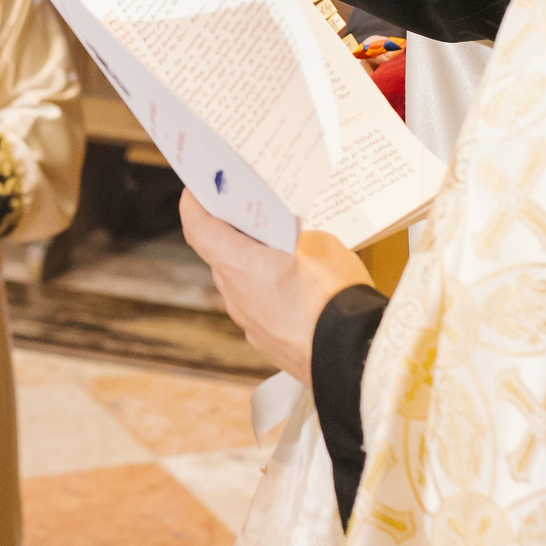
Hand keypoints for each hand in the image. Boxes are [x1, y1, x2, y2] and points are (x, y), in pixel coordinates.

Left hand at [179, 191, 369, 384]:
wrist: (352, 354)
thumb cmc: (334, 297)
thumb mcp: (321, 246)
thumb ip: (295, 237)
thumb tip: (292, 240)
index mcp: (239, 264)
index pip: (198, 228)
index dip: (194, 204)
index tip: (197, 190)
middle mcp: (235, 294)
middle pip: (219, 254)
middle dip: (231, 233)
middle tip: (248, 212)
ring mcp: (248, 321)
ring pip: (239, 282)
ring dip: (250, 264)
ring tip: (277, 248)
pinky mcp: (265, 341)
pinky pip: (258, 307)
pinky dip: (267, 292)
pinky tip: (294, 286)